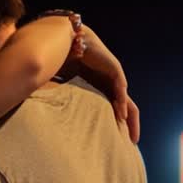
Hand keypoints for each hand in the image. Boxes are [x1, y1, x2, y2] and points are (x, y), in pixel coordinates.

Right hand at [66, 26, 139, 142]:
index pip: (115, 109)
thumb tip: (50, 114)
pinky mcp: (115, 69)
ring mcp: (115, 77)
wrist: (69, 40)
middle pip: (127, 107)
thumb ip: (65, 98)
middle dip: (131, 125)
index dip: (118, 124)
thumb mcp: (66, 86)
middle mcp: (111, 84)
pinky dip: (122, 102)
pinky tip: (122, 115)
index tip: (118, 140)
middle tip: (132, 142)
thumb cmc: (65, 60)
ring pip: (128, 101)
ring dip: (131, 118)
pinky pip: (121, 89)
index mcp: (102, 89)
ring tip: (131, 134)